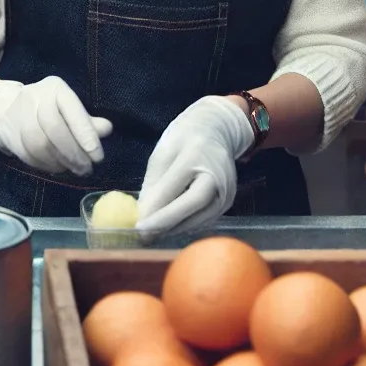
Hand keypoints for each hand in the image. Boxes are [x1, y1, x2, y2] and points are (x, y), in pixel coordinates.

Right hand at [0, 76, 111, 175]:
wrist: (7, 108)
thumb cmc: (48, 107)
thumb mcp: (69, 108)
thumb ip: (87, 120)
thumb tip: (107, 129)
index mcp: (54, 88)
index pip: (71, 111)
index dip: (86, 135)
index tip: (98, 157)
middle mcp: (35, 98)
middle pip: (55, 130)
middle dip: (74, 153)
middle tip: (87, 168)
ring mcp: (20, 116)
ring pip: (41, 145)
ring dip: (61, 162)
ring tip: (75, 169)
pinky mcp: (11, 135)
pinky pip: (30, 155)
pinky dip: (48, 165)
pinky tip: (59, 167)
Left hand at [136, 96, 253, 238]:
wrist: (216, 130)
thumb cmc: (184, 139)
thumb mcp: (163, 153)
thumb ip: (154, 183)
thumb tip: (143, 213)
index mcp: (195, 154)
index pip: (174, 187)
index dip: (155, 209)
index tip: (138, 225)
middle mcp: (216, 174)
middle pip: (193, 204)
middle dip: (166, 222)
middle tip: (144, 235)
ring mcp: (226, 189)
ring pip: (200, 216)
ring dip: (175, 227)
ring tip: (153, 233)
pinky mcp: (228, 201)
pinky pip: (205, 218)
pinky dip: (186, 224)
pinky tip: (170, 227)